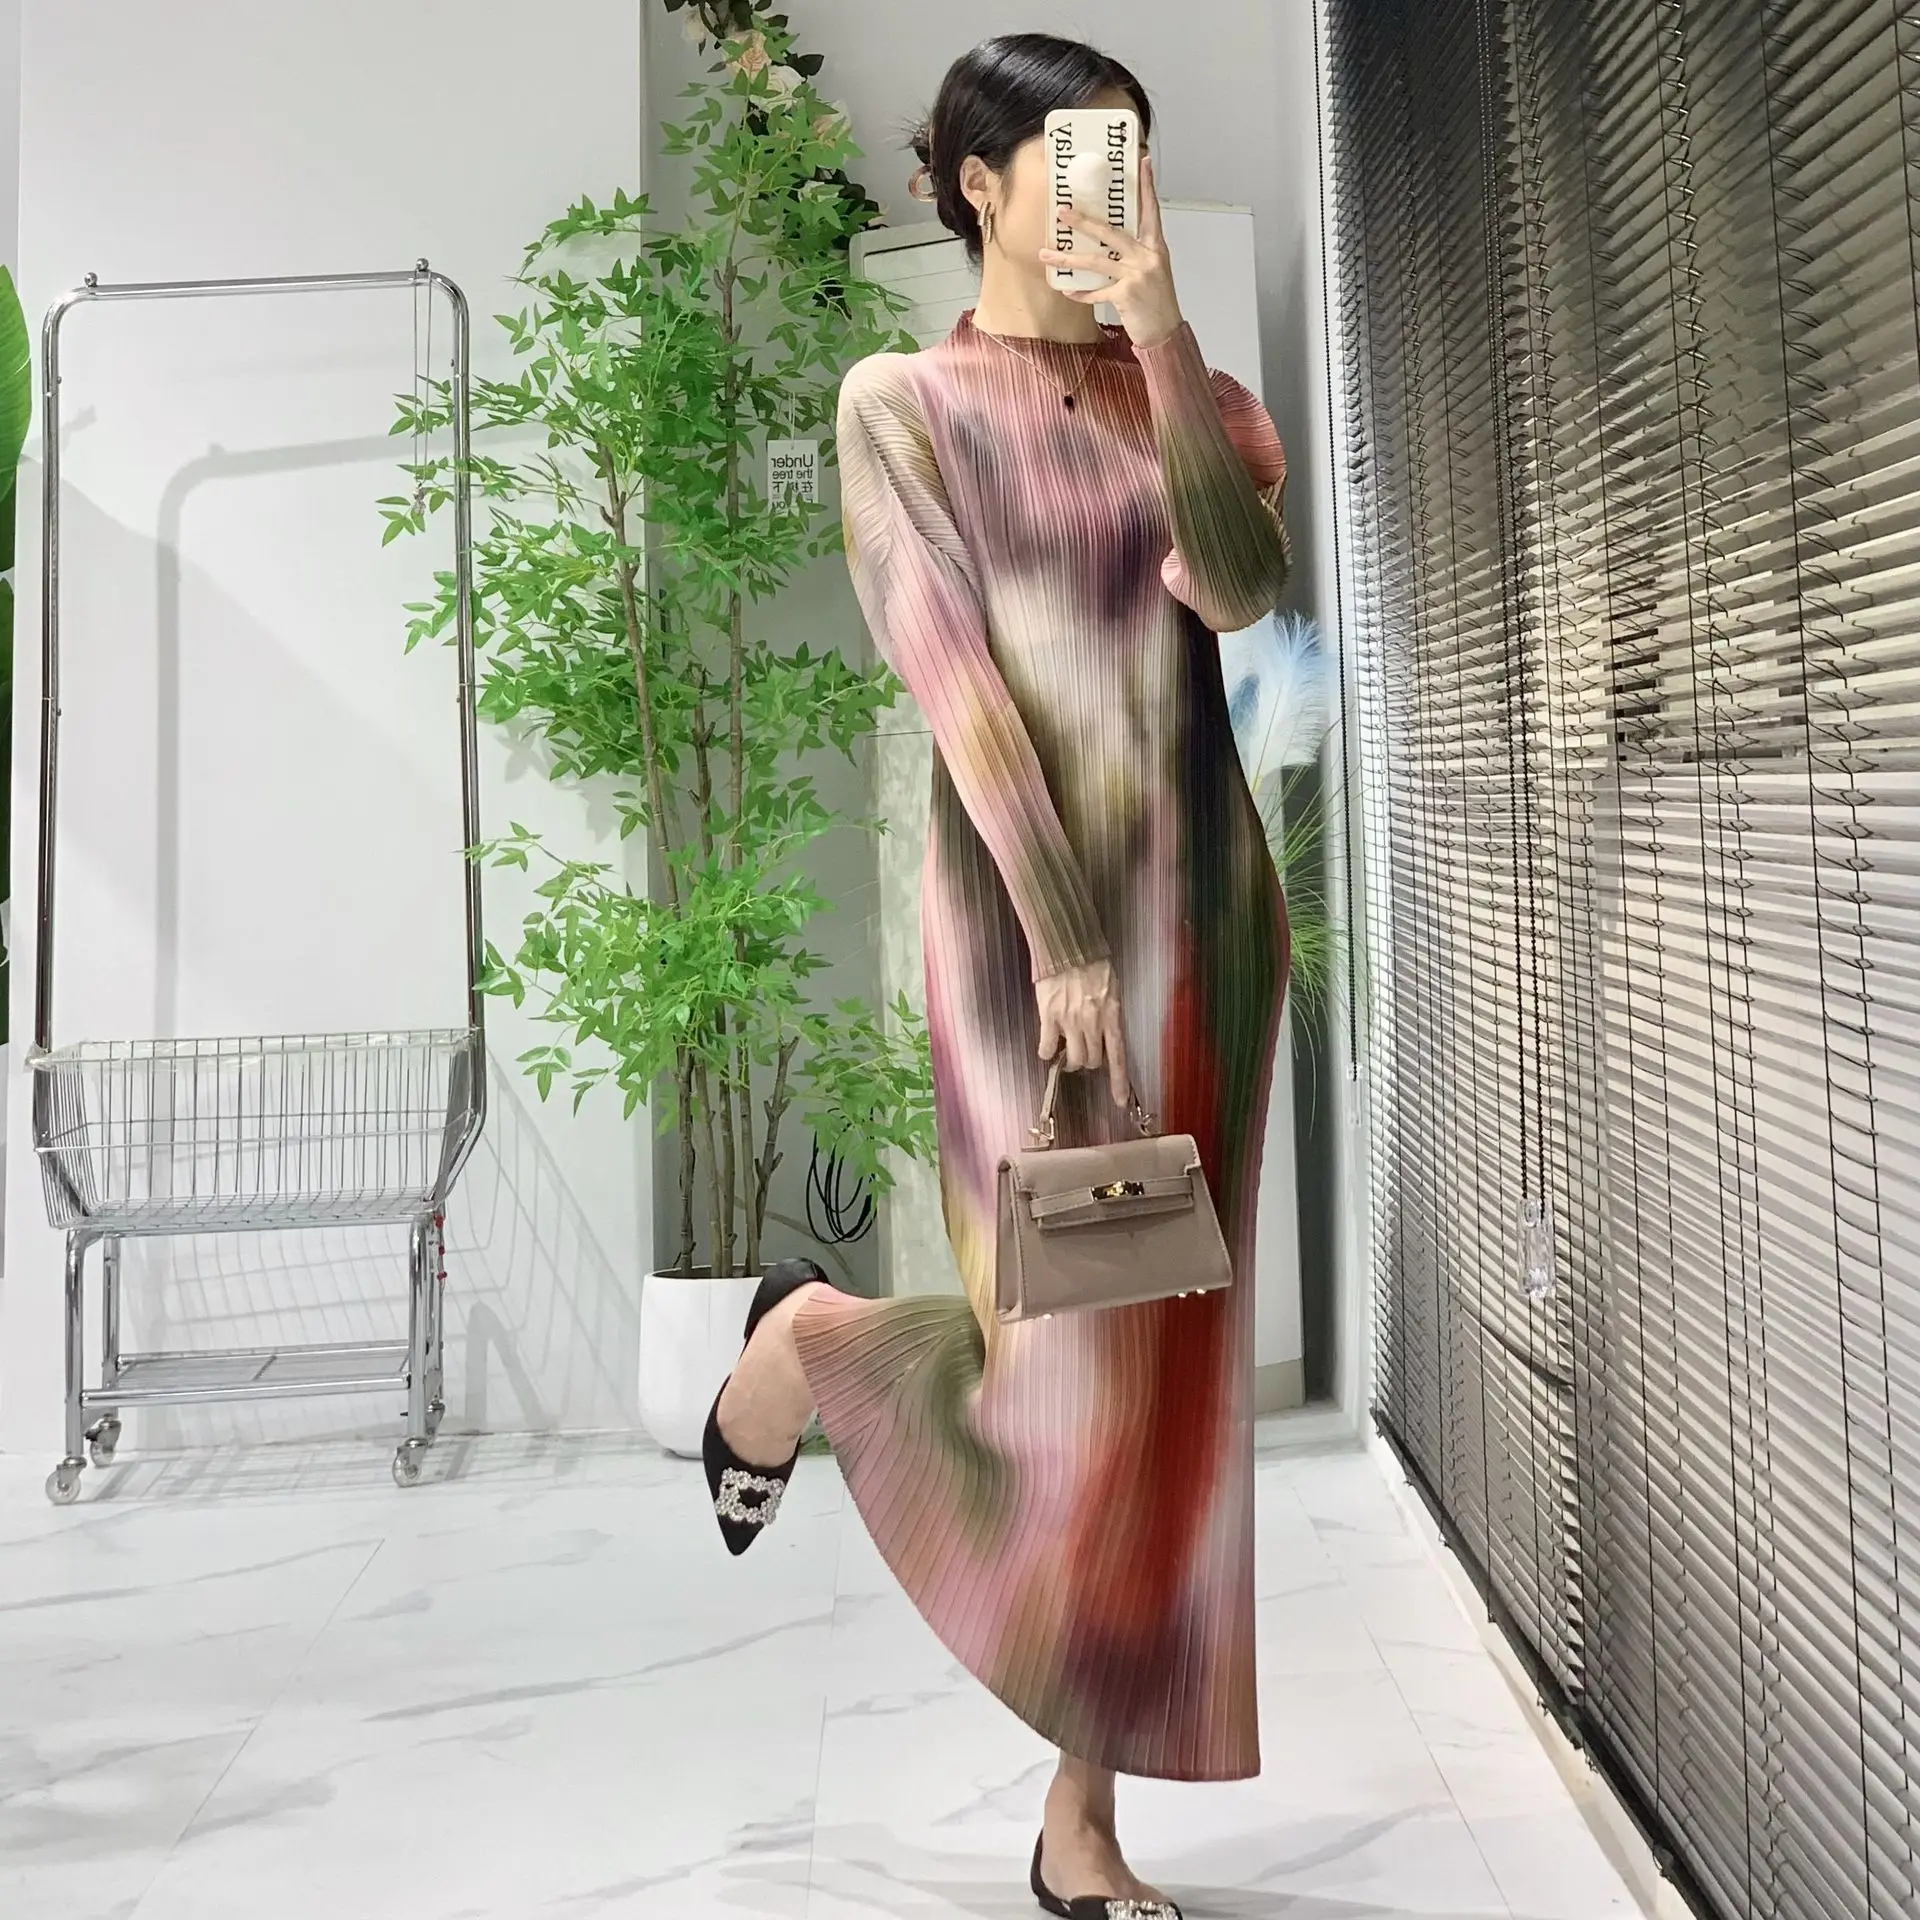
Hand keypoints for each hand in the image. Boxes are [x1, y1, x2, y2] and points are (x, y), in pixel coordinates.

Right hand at [1035, 957, 1131, 1109]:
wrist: (1068, 945)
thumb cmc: (1093, 962)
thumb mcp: (1112, 988)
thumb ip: (1109, 1013)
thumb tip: (1103, 1032)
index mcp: (1112, 1015)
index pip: (1118, 1056)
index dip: (1119, 1082)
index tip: (1119, 1101)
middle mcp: (1092, 1023)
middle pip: (1092, 1060)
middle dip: (1089, 1061)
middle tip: (1083, 1051)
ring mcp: (1069, 1022)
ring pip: (1072, 1059)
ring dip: (1070, 1059)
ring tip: (1066, 1049)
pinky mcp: (1048, 1017)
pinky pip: (1047, 1047)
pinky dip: (1047, 1051)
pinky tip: (1048, 1046)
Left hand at [1038, 149, 1182, 348]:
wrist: (1166, 333)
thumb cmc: (1157, 302)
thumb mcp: (1153, 271)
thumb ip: (1135, 254)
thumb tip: (1109, 243)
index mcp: (1155, 246)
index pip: (1151, 209)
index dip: (1147, 186)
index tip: (1143, 162)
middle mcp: (1147, 256)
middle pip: (1110, 232)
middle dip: (1083, 222)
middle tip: (1062, 212)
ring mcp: (1136, 275)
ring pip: (1096, 261)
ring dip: (1068, 258)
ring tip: (1046, 254)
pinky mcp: (1126, 295)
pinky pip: (1096, 292)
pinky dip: (1081, 292)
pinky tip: (1067, 289)